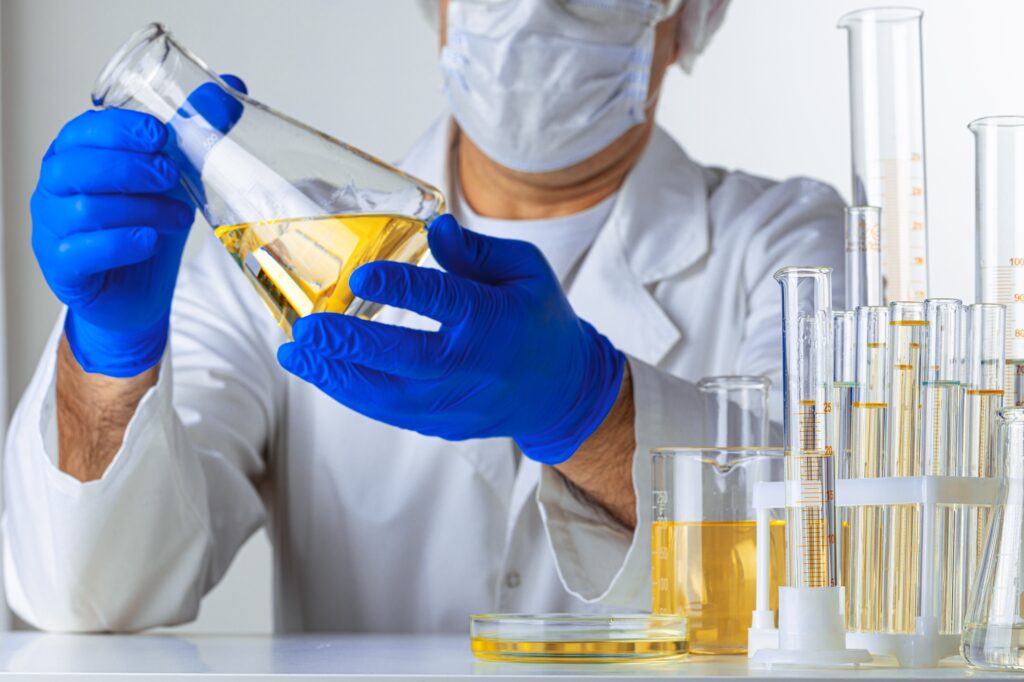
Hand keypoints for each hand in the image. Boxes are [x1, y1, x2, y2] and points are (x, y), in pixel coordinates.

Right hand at [31, 75, 245, 376]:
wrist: (138, 295)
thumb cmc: (146, 227)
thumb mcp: (176, 177)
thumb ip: (199, 133)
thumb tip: (233, 89)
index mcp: (77, 154)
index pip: (85, 130)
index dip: (120, 129)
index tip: (160, 135)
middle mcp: (56, 187)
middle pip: (77, 166)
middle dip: (130, 168)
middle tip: (172, 176)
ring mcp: (51, 227)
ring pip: (85, 209)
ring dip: (140, 210)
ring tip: (180, 218)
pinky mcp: (62, 267)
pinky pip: (82, 250)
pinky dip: (119, 243)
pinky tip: (148, 240)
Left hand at [277, 214, 625, 464]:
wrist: (562, 392)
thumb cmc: (540, 320)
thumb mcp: (526, 271)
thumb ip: (477, 251)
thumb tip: (434, 228)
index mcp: (494, 321)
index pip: (443, 302)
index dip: (400, 289)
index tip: (361, 277)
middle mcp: (473, 367)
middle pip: (405, 359)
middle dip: (351, 344)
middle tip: (308, 327)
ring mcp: (456, 403)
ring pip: (387, 396)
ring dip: (336, 375)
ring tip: (296, 353)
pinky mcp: (443, 425)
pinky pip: (389, 412)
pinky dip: (351, 393)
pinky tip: (322, 372)